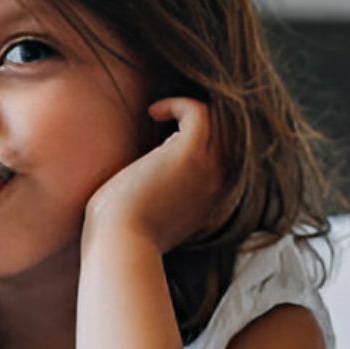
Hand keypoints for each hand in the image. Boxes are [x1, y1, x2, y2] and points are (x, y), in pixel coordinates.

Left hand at [86, 97, 225, 251]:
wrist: (122, 244)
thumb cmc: (125, 233)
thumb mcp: (157, 210)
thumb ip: (169, 190)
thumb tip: (154, 162)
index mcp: (214, 199)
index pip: (225, 154)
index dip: (201, 138)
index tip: (168, 138)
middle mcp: (220, 183)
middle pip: (228, 133)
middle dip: (200, 119)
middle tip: (167, 116)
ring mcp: (210, 168)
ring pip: (218, 120)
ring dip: (190, 109)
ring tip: (158, 114)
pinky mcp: (191, 154)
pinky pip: (199, 112)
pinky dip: (177, 104)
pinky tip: (153, 112)